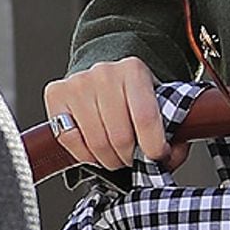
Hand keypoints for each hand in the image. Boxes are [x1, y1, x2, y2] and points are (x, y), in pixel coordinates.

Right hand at [43, 57, 187, 170]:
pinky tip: (94, 150)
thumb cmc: (132, 96)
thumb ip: (172, 130)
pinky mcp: (56, 94)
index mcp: (134, 70)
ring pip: (96, 142)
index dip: (154, 147)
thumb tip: (170, 157)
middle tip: (133, 159)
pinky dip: (85, 155)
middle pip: (120, 136)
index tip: (157, 157)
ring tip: (116, 155)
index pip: (145, 118)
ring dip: (109, 160)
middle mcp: (104, 72)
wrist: (104, 75)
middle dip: (130, 158)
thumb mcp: (158, 104)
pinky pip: (70, 140)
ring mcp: (78, 82)